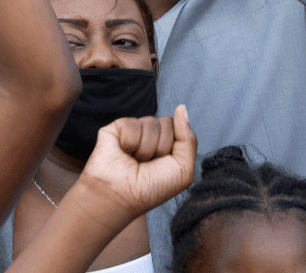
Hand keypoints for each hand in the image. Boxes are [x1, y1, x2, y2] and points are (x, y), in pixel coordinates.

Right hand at [77, 105, 196, 222]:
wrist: (120, 198)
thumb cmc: (151, 188)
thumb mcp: (183, 169)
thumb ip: (188, 138)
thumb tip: (181, 107)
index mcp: (168, 143)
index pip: (180, 126)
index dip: (174, 146)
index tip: (163, 164)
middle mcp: (152, 135)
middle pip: (167, 122)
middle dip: (160, 147)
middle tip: (147, 164)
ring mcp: (134, 130)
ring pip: (151, 122)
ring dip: (145, 148)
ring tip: (134, 161)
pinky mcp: (116, 128)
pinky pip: (132, 123)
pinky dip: (130, 142)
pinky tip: (123, 153)